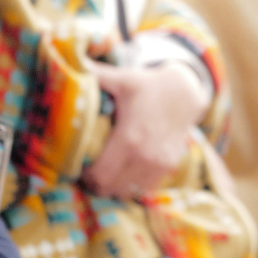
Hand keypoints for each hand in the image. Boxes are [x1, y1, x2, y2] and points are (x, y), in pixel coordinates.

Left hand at [82, 61, 208, 198]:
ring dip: (112, 186)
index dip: (85, 174)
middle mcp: (145, 157)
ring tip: (104, 172)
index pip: (100, 174)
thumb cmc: (148, 85)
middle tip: (87, 170)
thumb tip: (73, 64)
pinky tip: (123, 171)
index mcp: (130, 138)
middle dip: (95, 182)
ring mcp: (158, 165)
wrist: (185, 93)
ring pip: (126, 192)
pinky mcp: (168, 168)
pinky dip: (130, 185)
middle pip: (109, 188)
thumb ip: (96, 75)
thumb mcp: (122, 78)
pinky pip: (142, 188)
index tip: (78, 164)